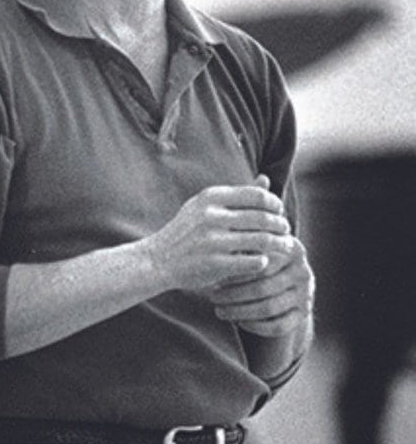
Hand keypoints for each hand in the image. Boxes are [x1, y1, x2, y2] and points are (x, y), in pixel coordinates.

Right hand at [144, 178, 293, 293]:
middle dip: (281, 225)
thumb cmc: (186, 232)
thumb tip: (266, 179)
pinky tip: (265, 261)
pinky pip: (254, 261)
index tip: (279, 212)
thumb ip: (237, 195)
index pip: (257, 195)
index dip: (275, 203)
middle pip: (263, 218)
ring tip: (287, 247)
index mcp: (210, 197)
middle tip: (287, 231)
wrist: (156, 260)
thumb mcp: (205, 207)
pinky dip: (264, 261)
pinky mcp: (215, 264)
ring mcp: (213, 241)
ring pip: (262, 240)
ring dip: (280, 244)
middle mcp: (211, 216)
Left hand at [208, 233, 314, 336]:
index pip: (262, 264)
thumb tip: (219, 254)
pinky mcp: (303, 315)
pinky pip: (279, 326)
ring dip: (240, 311)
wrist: (282, 282)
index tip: (216, 277)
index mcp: (292, 249)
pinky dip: (256, 326)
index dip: (237, 273)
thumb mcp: (255, 248)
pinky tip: (239, 322)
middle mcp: (303, 272)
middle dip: (234, 295)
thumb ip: (243, 247)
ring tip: (220, 310)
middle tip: (213, 297)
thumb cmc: (258, 260)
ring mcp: (305, 295)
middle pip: (264, 287)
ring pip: (269, 308)